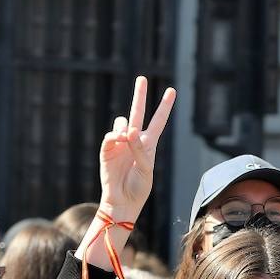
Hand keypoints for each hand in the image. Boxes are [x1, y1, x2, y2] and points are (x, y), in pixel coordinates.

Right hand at [98, 77, 175, 221]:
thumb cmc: (139, 187)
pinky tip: (119, 140)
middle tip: (142, 78)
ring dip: (126, 128)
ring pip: (122, 123)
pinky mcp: (107, 149)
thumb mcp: (146, 169)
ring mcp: (120, 143)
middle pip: (137, 113)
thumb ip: (139, 149)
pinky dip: (115, 137)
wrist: (123, 200)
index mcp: (149, 145)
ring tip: (128, 139)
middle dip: (140, 95)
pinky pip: (111, 136)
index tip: (172, 91)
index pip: (158, 121)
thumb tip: (129, 130)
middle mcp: (135, 140)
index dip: (165, 107)